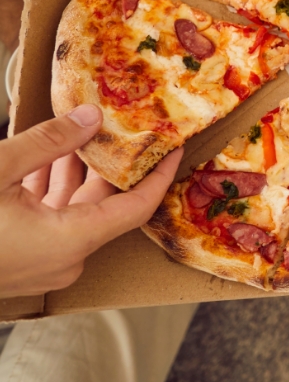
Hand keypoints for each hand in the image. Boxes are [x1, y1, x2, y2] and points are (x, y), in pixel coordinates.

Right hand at [0, 105, 181, 297]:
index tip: (175, 146)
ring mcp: (42, 265)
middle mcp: (65, 259)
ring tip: (81, 131)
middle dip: (110, 163)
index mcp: (72, 241)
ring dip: (73, 172)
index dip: (160, 175)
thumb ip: (47, 142)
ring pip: (72, 211)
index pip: (137, 207)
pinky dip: (48, 191)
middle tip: (123, 125)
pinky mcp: (21, 262)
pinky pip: (48, 221)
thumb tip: (91, 116)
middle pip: (103, 204)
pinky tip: (40, 158)